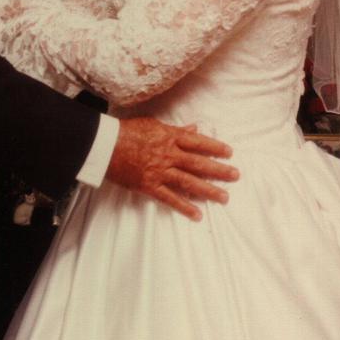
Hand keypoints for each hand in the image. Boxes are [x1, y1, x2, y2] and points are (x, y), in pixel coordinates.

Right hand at [106, 116, 238, 220]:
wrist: (104, 145)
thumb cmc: (126, 131)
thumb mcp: (152, 124)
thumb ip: (174, 129)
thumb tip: (193, 129)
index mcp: (169, 137)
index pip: (198, 142)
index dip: (215, 147)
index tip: (229, 152)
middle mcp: (168, 155)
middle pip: (199, 164)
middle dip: (219, 170)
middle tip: (235, 176)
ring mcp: (160, 172)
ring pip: (189, 182)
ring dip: (208, 190)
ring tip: (224, 197)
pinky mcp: (150, 186)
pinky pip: (170, 198)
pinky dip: (184, 207)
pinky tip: (197, 215)